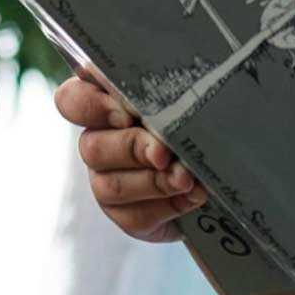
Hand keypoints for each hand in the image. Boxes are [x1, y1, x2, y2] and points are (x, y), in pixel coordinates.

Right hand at [54, 69, 203, 243]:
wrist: (223, 165)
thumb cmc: (202, 117)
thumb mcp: (189, 93)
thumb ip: (173, 84)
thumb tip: (175, 78)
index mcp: (107, 103)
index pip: (71, 100)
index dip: (91, 107)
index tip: (126, 114)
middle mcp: (99, 141)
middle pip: (91, 147)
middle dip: (132, 149)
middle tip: (164, 153)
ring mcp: (107, 180)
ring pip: (109, 186)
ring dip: (153, 183)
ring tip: (186, 179)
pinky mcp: (125, 213)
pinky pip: (133, 216)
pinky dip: (167, 206)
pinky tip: (192, 196)